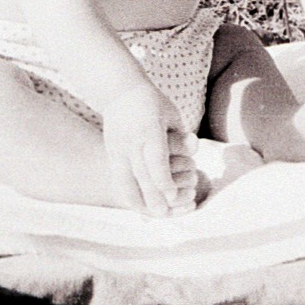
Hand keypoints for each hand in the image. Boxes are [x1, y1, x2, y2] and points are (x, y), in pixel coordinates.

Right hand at [100, 82, 198, 215]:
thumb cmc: (153, 102)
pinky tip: (138, 204)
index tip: (172, 196)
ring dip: (137, 198)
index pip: (155, 159)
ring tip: (150, 213)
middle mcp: (130, 140)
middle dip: (152, 195)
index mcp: (148, 128)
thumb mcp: (171, 113)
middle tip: (163, 213)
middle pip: (140, 173)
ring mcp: (117, 146)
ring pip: (124, 179)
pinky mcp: (110, 151)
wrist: (120, 90)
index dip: (164, 179)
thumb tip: (194, 151)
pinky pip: (118, 177)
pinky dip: (127, 192)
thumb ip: (180, 136)